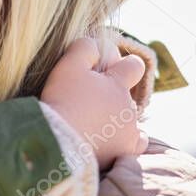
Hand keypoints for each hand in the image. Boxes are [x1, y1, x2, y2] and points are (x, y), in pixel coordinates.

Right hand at [41, 37, 147, 170]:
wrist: (59, 142)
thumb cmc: (62, 101)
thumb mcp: (67, 66)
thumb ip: (84, 48)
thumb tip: (95, 43)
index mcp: (118, 85)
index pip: (134, 66)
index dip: (123, 65)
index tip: (108, 71)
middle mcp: (129, 107)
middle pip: (127, 96)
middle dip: (112, 96)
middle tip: (87, 102)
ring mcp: (130, 131)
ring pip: (130, 119)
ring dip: (116, 118)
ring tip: (93, 123)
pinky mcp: (126, 151)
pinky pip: (136, 142)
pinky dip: (126, 139)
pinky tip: (111, 139)